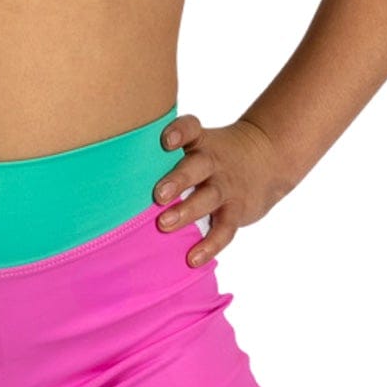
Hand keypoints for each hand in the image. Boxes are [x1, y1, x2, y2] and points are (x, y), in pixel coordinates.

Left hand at [153, 113, 284, 266]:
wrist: (267, 158)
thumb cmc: (214, 154)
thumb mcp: (199, 142)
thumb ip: (167, 154)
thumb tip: (118, 175)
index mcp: (200, 141)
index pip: (190, 128)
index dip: (179, 132)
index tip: (166, 141)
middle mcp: (213, 161)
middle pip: (197, 166)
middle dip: (178, 179)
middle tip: (158, 195)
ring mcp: (227, 186)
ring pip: (209, 197)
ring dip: (187, 211)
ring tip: (165, 224)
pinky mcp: (237, 210)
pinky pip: (224, 229)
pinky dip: (209, 245)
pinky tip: (192, 258)